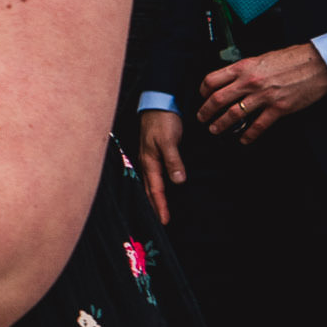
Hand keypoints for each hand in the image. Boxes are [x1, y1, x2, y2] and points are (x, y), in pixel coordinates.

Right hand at [137, 109, 185, 223]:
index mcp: (149, 162)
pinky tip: (158, 189)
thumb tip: (179, 180)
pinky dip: (155, 187)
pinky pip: (153, 176)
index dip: (160, 205)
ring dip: (153, 198)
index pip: (155, 189)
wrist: (157, 103)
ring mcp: (149, 158)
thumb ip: (173, 160)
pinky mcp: (153, 154)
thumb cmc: (162, 121)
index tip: (165, 221)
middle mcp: (147, 163)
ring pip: (149, 184)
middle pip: (149, 190)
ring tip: (157, 211)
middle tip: (160, 223)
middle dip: (154, 206)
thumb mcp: (169, 140)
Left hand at [195, 41, 326, 141]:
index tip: (202, 97)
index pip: (212, 80)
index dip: (203, 91)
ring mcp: (264, 96)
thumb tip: (231, 79)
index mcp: (243, 68)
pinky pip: (259, 125)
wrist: (316, 64)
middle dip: (205, 111)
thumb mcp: (260, 59)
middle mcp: (249, 82)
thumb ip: (245, 70)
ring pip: (234, 114)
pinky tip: (244, 139)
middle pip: (218, 99)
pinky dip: (249, 134)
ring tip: (215, 130)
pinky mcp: (279, 108)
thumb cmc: (291, 59)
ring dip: (221, 124)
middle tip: (201, 118)